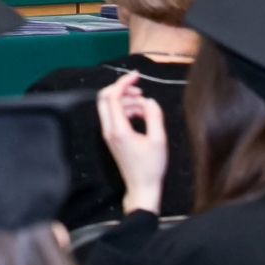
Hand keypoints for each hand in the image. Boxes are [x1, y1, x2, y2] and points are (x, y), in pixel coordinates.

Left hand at [96, 70, 167, 214]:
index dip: (123, 83)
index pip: (113, 97)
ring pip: (110, 107)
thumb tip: (149, 101)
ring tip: (145, 107)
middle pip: (104, 98)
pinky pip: (114, 116)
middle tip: (139, 91)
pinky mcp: (112, 138)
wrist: (142, 188)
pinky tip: (141, 115)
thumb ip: (154, 117)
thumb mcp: (159, 141)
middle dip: (121, 90)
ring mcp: (109, 134)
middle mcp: (109, 130)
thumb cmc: (151, 167)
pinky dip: (126, 110)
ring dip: (126, 101)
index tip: (136, 76)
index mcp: (118, 129)